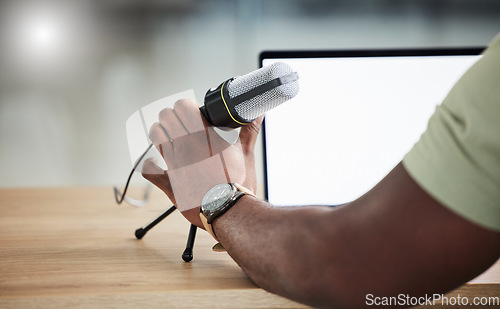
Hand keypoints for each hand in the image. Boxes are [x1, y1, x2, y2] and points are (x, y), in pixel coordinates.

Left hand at [141, 98, 261, 227]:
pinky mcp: (168, 182)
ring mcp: (174, 163)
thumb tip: (257, 113)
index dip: (186, 106)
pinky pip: (149, 168)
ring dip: (161, 133)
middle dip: (172, 117)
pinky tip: (158, 162)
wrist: (228, 210)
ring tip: (170, 138)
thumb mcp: (246, 152)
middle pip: (165, 116)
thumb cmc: (238, 183)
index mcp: (203, 135)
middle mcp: (185, 145)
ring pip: (155, 135)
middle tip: (182, 124)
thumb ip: (250, 130)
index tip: (194, 113)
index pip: (182, 105)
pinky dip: (151, 163)